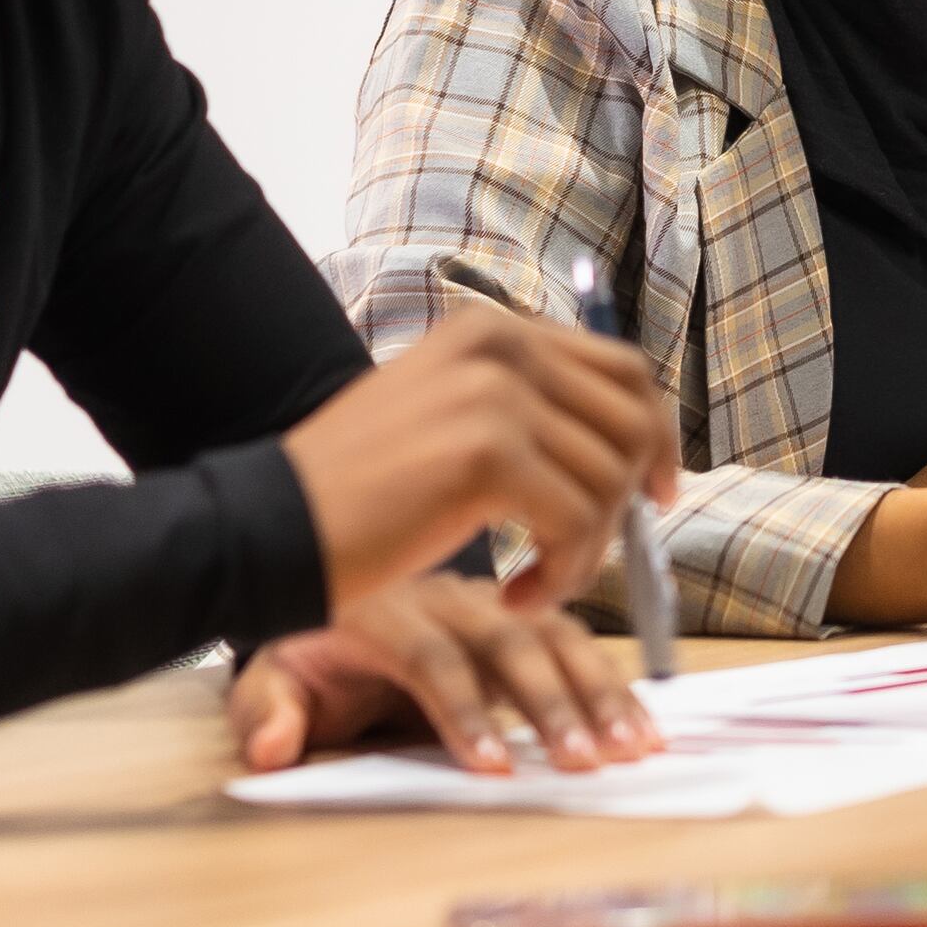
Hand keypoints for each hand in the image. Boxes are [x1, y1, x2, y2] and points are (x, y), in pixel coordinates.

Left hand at [227, 571, 658, 776]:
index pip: (432, 659)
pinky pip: (575, 638)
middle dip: (550, 704)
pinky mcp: (524, 611)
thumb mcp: (269, 678)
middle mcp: (447, 597)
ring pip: (556, 634)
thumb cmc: (309, 651)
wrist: (332, 580)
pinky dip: (612, 680)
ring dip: (598, 691)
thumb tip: (275, 747)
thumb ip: (265, 711)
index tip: (495, 768)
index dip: (466, 712)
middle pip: (510, 642)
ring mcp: (492, 600)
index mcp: (384, 612)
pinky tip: (642, 723)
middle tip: (582, 761)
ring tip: (631, 746)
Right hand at [278, 299, 675, 609]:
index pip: (621, 369)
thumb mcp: (449, 419)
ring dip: (586, 551)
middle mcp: (499, 343)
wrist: (268, 529)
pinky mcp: (486, 453)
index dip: (655, 434)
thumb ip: (528, 411)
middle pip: (631, 420)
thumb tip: (633, 445)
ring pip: (609, 480)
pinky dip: (563, 574)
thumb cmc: (356, 495)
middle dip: (629, 500)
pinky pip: (578, 523)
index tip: (658, 494)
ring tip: (534, 584)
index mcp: (492, 329)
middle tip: (591, 555)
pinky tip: (517, 597)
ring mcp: (494, 392)